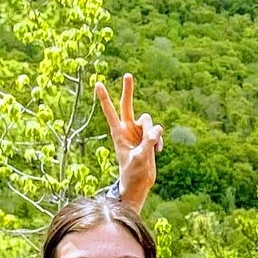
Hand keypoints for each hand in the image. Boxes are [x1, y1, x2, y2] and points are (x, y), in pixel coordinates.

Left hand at [96, 75, 163, 208]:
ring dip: (153, 132)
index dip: (104, 98)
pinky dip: (159, 139)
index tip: (98, 84)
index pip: (110, 112)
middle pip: (128, 105)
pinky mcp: (148, 137)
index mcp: (118, 133)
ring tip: (154, 148)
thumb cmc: (133, 173)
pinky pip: (157, 131)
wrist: (139, 183)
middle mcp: (128, 129)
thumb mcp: (139, 159)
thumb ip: (148, 143)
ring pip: (148, 120)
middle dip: (128, 90)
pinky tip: (159, 151)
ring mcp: (138, 133)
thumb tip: (156, 131)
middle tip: (128, 74)